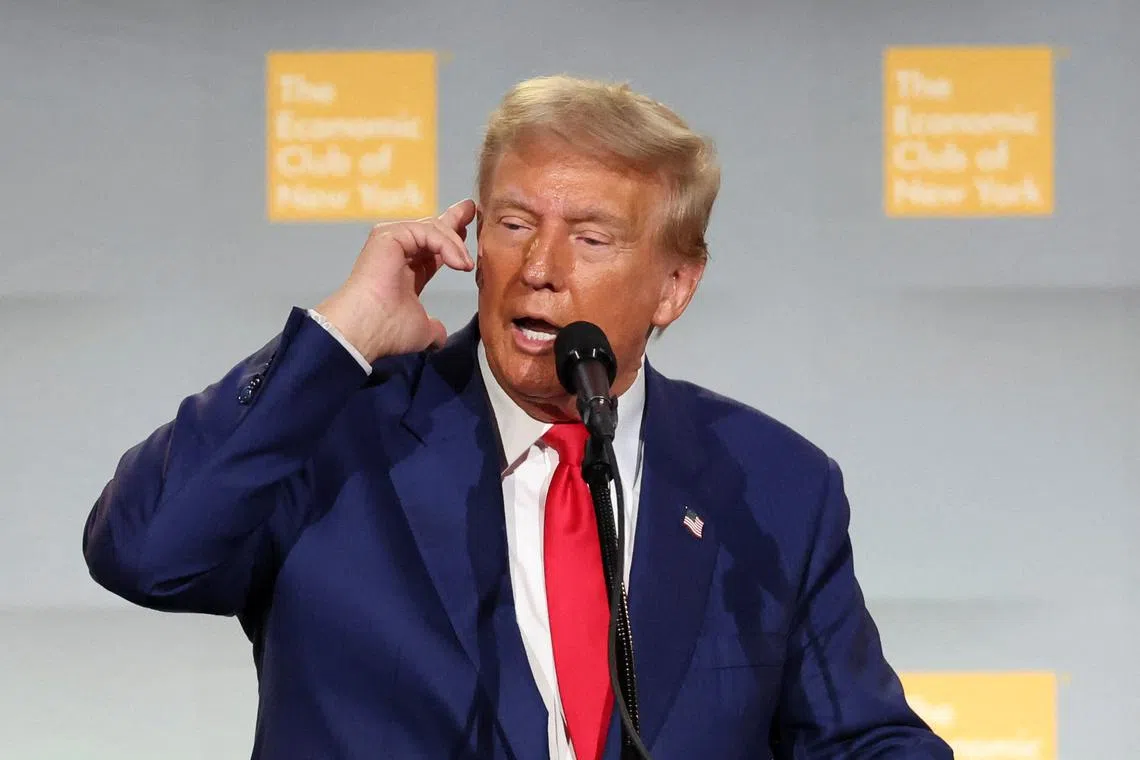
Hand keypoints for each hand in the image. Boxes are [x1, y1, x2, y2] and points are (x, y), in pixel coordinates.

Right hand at [315, 199, 476, 361]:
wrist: (367, 329)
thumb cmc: (387, 330)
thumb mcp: (422, 329)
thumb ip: (433, 329)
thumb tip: (438, 336)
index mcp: (407, 269)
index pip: (434, 248)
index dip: (453, 240)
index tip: (469, 230)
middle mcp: (398, 251)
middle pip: (432, 228)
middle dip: (455, 221)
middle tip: (471, 211)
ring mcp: (391, 240)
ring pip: (433, 229)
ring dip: (455, 245)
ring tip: (466, 265)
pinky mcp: (388, 235)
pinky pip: (427, 232)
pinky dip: (446, 245)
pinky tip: (458, 263)